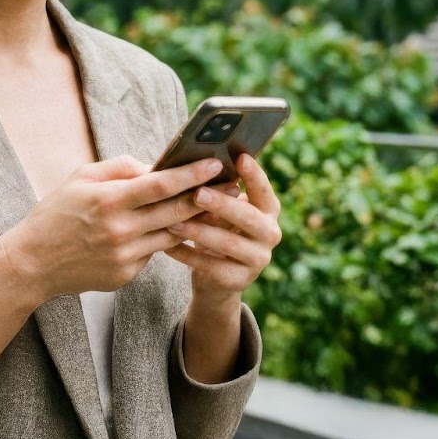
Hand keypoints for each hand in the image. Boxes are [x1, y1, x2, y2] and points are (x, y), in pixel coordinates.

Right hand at [2, 154, 223, 301]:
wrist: (33, 262)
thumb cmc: (56, 213)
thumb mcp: (80, 177)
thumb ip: (119, 167)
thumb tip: (155, 166)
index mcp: (108, 201)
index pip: (160, 185)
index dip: (191, 174)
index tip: (215, 164)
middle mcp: (119, 230)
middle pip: (175, 211)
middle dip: (207, 197)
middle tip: (231, 185)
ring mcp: (124, 256)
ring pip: (171, 235)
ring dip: (193, 220)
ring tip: (211, 206)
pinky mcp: (125, 275)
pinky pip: (153, 253)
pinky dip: (161, 239)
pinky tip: (169, 229)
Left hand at [162, 153, 281, 305]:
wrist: (217, 278)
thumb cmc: (218, 229)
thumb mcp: (223, 211)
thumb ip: (219, 192)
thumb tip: (196, 165)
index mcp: (268, 211)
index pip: (264, 191)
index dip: (255, 175)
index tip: (240, 157)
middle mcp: (270, 234)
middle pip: (248, 218)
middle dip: (222, 205)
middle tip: (198, 194)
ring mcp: (258, 260)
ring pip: (227, 243)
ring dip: (198, 231)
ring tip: (173, 221)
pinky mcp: (238, 281)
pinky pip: (209, 266)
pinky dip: (187, 254)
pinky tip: (167, 246)